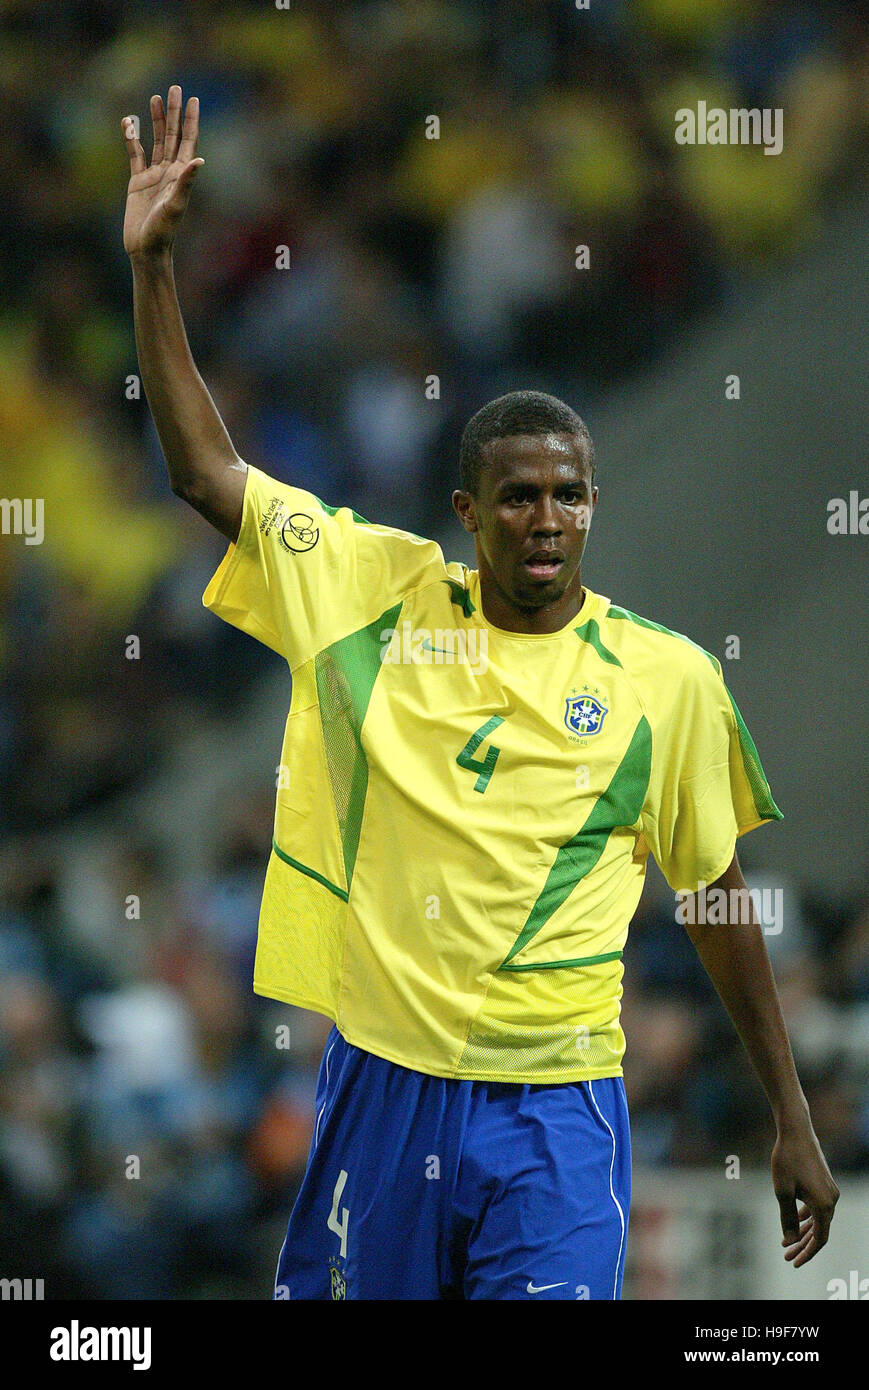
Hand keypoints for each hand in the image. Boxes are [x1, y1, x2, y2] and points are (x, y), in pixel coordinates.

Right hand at [122, 85, 203, 257]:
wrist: (146, 249)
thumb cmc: (163, 232)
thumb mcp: (175, 206)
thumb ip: (186, 182)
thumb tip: (199, 160)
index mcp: (181, 175)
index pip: (188, 141)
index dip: (191, 120)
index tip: (194, 99)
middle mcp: (169, 172)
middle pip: (172, 135)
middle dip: (174, 113)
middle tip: (175, 88)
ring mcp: (153, 175)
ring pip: (155, 141)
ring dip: (156, 120)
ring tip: (155, 97)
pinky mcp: (137, 181)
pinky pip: (135, 154)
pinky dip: (132, 138)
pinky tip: (129, 123)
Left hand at [772, 1123, 839, 1266]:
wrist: (796, 1131)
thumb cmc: (786, 1159)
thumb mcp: (782, 1192)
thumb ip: (786, 1219)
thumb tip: (789, 1241)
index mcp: (824, 1205)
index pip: (819, 1239)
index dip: (807, 1253)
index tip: (793, 1262)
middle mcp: (831, 1199)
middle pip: (819, 1231)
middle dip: (802, 1245)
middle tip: (786, 1256)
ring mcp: (830, 1190)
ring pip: (818, 1219)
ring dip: (803, 1231)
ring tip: (786, 1242)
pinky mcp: (824, 1183)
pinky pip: (817, 1206)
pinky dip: (806, 1216)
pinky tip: (794, 1221)